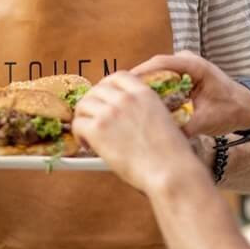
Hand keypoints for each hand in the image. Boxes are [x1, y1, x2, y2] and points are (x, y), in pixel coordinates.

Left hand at [74, 71, 198, 191]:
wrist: (170, 171)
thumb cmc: (172, 155)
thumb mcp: (163, 120)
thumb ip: (144, 112)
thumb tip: (129, 119)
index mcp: (144, 93)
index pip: (117, 77)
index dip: (107, 87)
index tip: (105, 99)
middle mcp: (125, 98)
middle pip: (96, 90)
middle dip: (92, 103)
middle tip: (92, 118)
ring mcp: (110, 112)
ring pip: (83, 105)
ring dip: (83, 118)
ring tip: (88, 134)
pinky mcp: (98, 130)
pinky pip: (78, 125)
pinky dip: (79, 135)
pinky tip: (87, 145)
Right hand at [131, 52, 249, 137]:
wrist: (246, 107)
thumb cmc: (231, 111)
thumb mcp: (208, 121)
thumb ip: (186, 126)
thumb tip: (162, 135)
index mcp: (194, 66)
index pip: (161, 63)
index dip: (140, 74)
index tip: (123, 86)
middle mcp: (186, 61)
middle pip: (153, 67)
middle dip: (135, 82)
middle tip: (117, 97)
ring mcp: (182, 67)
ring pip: (154, 74)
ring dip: (141, 87)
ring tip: (124, 101)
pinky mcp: (180, 76)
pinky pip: (160, 80)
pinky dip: (150, 91)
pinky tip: (139, 104)